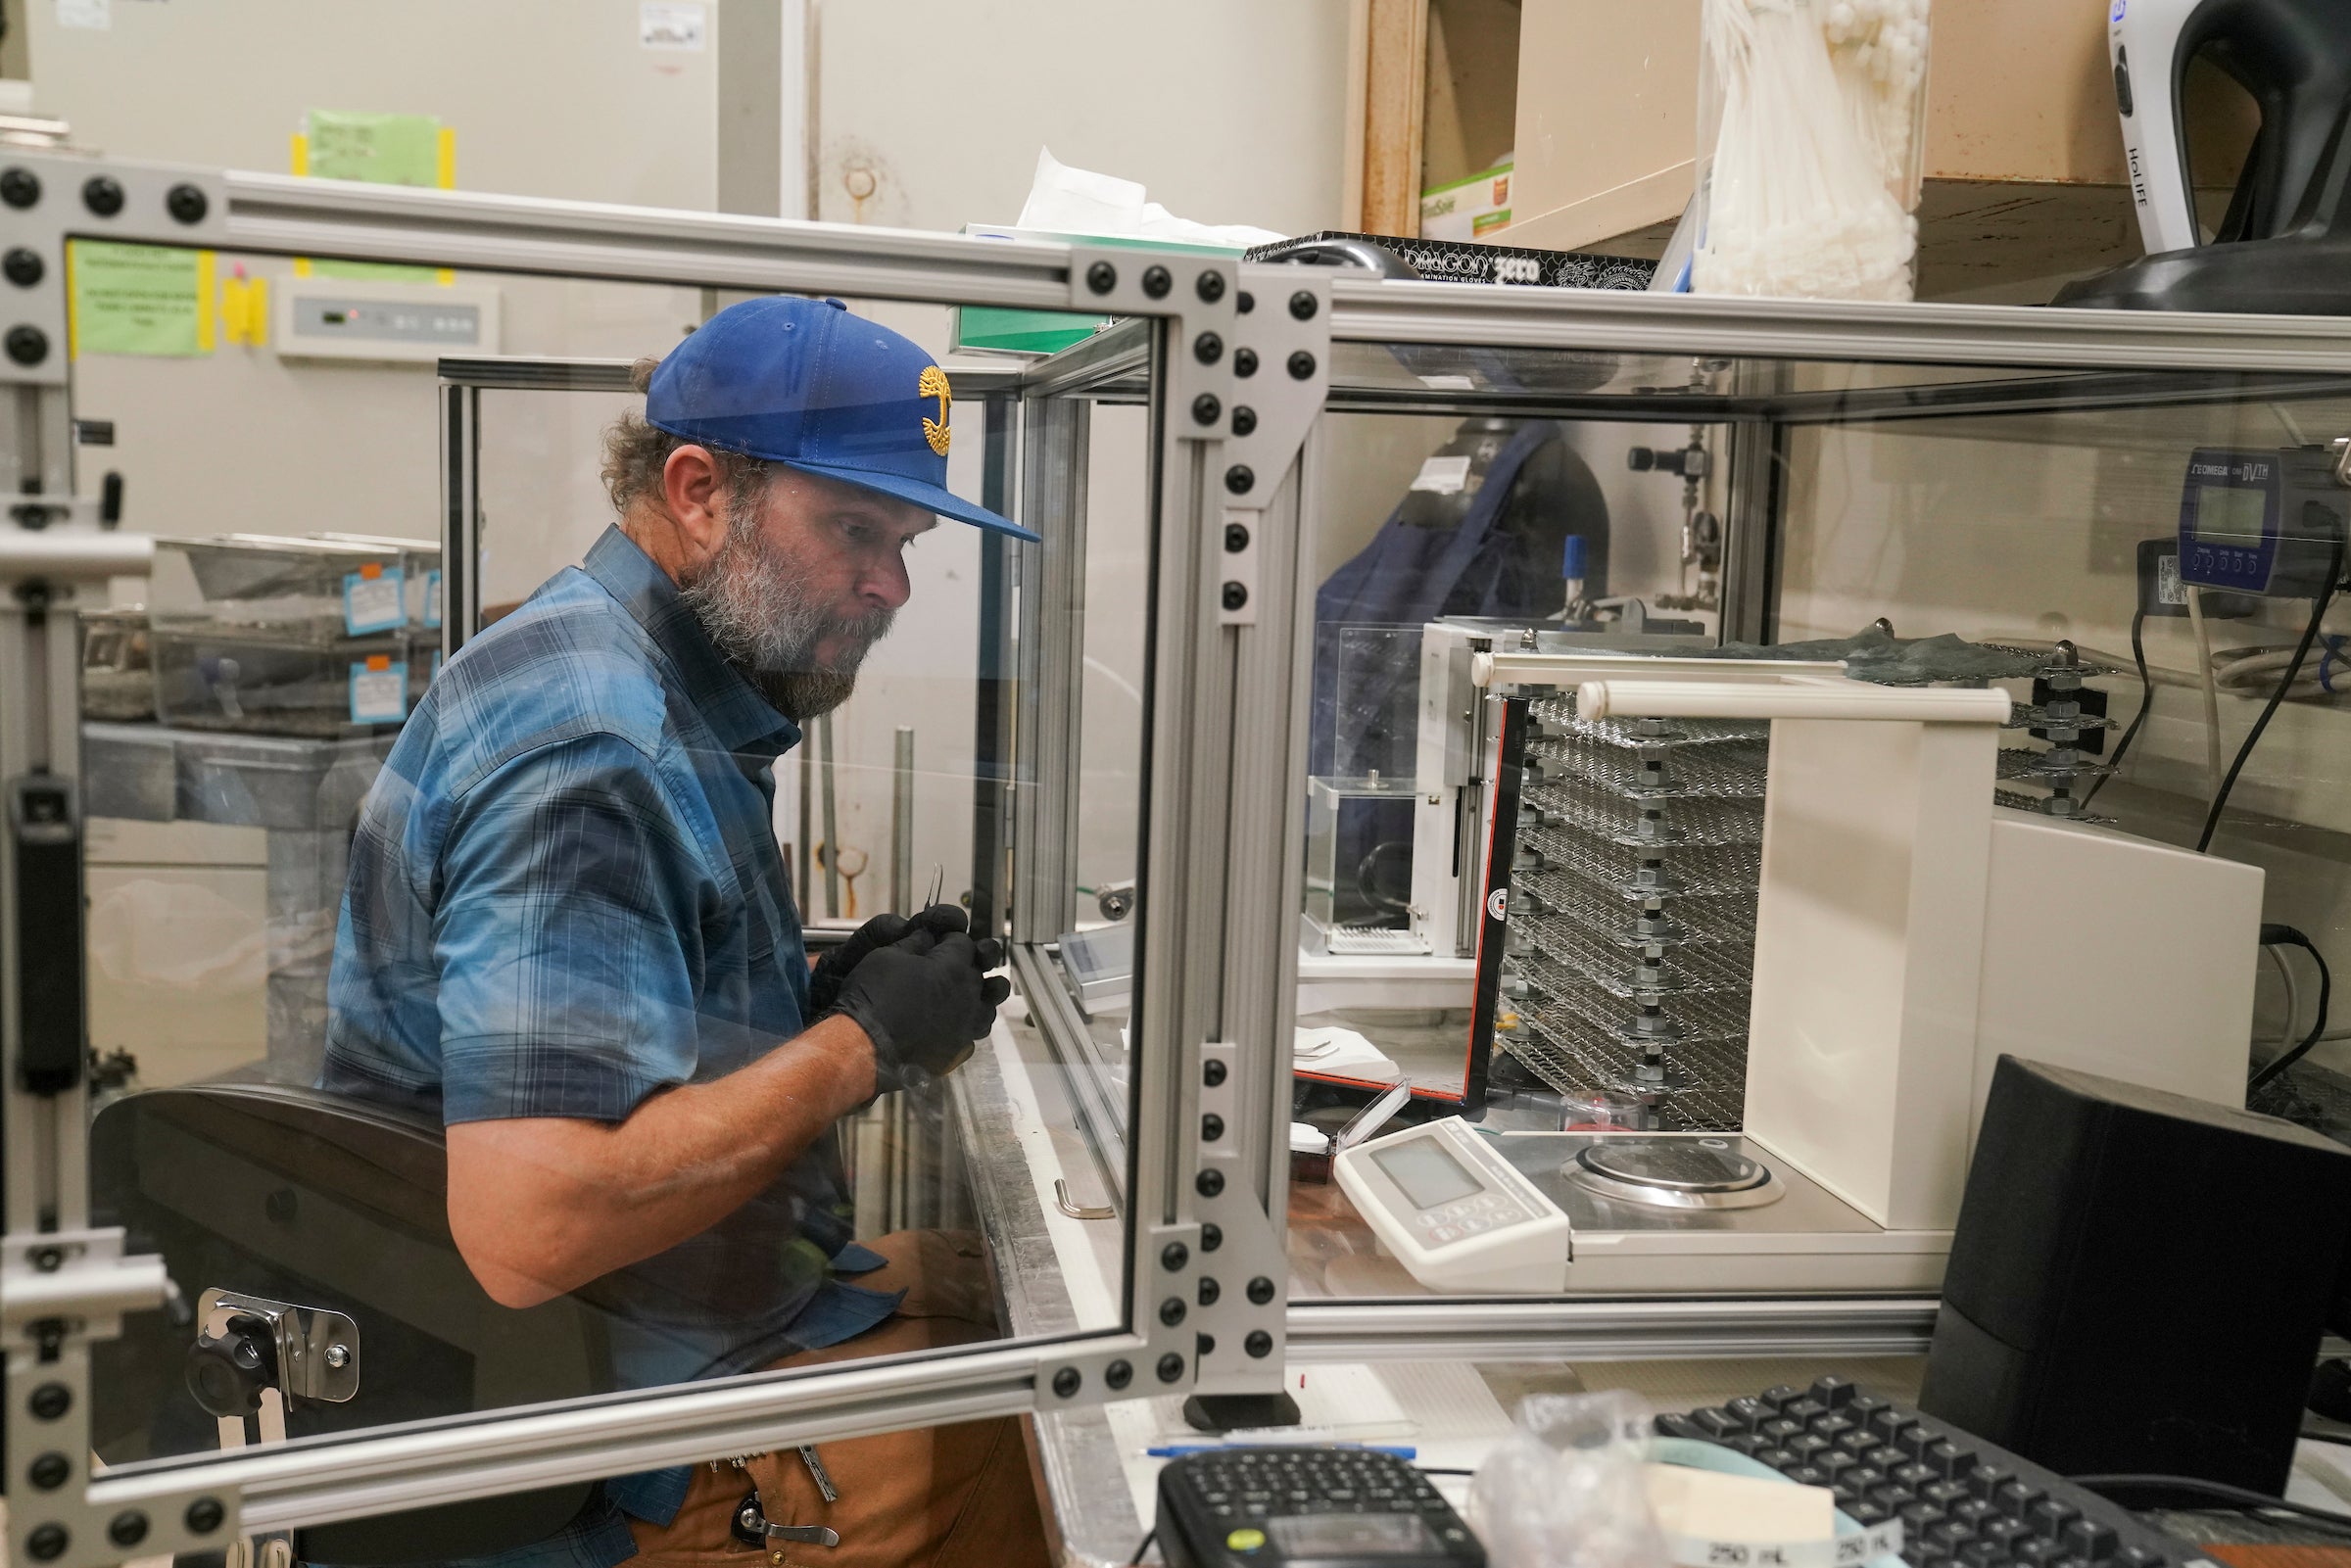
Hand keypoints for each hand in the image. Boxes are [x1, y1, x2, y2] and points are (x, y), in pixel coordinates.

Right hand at [830, 908, 1008, 1093]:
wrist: (864, 1048)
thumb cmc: (872, 1000)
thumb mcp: (886, 955)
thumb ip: (914, 943)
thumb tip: (926, 938)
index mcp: (954, 967)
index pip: (964, 943)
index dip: (949, 941)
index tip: (937, 944)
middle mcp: (967, 996)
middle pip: (977, 973)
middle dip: (964, 967)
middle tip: (943, 968)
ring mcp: (965, 1026)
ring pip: (986, 1006)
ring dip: (976, 998)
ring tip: (959, 997)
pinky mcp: (957, 1051)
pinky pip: (972, 1034)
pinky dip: (965, 1027)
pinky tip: (951, 1025)